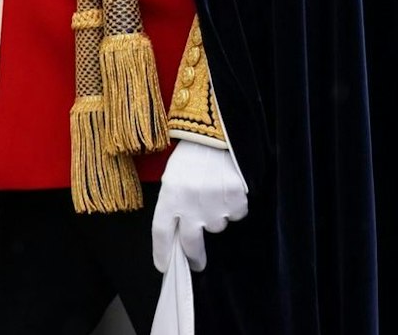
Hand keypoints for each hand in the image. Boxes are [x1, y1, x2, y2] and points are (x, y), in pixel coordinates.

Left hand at [150, 140, 248, 272]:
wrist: (218, 131)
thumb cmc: (193, 153)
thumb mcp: (173, 177)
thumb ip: (173, 205)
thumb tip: (177, 233)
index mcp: (169, 195)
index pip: (162, 234)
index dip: (162, 253)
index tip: (165, 266)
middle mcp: (190, 204)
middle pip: (191, 243)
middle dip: (194, 257)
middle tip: (197, 263)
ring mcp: (214, 204)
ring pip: (216, 227)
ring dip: (216, 218)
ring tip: (214, 193)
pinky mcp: (235, 200)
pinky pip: (236, 214)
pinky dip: (233, 207)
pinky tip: (228, 188)